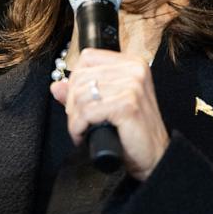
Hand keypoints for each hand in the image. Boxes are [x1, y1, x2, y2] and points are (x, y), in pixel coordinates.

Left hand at [50, 48, 168, 180]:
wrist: (156, 156)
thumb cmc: (134, 131)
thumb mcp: (108, 105)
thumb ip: (82, 92)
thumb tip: (56, 86)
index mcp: (132, 63)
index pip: (88, 57)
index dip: (75, 80)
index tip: (78, 102)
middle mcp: (134, 69)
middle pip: (81, 77)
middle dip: (72, 103)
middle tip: (80, 121)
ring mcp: (132, 85)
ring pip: (81, 95)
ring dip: (75, 118)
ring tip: (83, 130)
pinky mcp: (127, 104)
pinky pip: (87, 111)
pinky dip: (79, 127)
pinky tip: (85, 136)